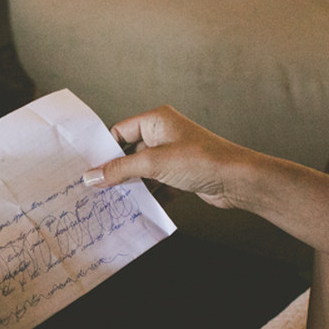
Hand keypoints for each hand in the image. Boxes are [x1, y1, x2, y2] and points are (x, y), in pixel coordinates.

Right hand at [83, 106, 255, 209]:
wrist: (236, 180)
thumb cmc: (200, 160)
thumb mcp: (153, 163)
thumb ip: (120, 170)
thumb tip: (93, 175)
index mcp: (156, 120)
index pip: (120, 132)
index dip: (106, 151)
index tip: (91, 170)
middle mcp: (164, 134)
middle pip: (130, 153)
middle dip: (119, 172)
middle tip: (100, 189)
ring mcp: (174, 155)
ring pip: (144, 171)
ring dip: (134, 186)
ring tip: (118, 202)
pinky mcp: (182, 174)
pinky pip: (158, 184)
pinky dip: (151, 194)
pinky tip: (141, 207)